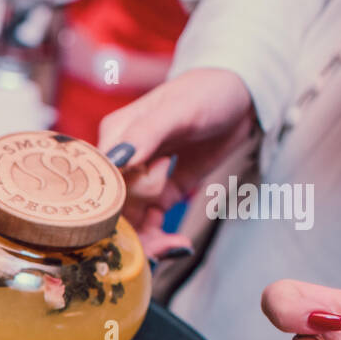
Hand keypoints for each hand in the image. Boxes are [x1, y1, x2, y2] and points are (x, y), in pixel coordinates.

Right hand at [97, 69, 257, 258]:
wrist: (242, 98)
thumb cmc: (208, 92)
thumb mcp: (179, 109)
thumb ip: (145, 134)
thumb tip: (115, 159)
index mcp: (115, 136)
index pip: (99, 179)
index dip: (112, 203)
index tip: (136, 219)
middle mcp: (121, 161)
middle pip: (111, 206)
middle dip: (131, 230)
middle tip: (158, 246)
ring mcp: (141, 178)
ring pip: (129, 219)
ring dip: (147, 240)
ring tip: (173, 247)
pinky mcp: (162, 192)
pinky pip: (152, 222)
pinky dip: (162, 237)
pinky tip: (179, 244)